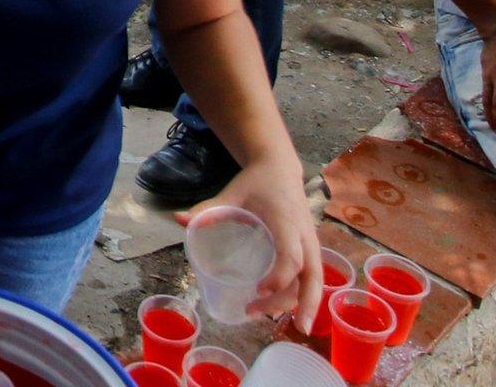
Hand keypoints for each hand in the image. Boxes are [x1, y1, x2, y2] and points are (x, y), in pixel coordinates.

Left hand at [177, 157, 322, 328]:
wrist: (280, 166)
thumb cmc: (256, 182)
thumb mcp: (232, 192)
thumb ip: (208, 209)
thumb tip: (178, 220)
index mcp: (286, 220)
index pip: (290, 254)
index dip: (279, 276)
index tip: (258, 290)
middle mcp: (303, 233)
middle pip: (312, 273)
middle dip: (305, 301)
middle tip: (293, 328)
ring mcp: (310, 240)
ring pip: (317, 277)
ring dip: (307, 302)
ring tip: (294, 328)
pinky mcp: (310, 246)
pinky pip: (314, 273)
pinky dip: (308, 293)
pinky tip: (296, 312)